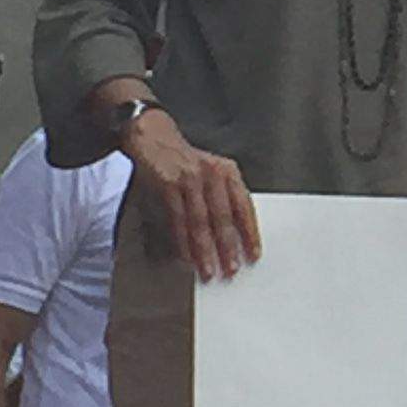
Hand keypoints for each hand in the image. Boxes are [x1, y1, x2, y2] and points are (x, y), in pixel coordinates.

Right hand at [126, 111, 259, 279]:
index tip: (254, 254)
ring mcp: (190, 179)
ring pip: (200, 222)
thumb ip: (222, 197)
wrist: (153, 136)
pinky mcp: (168, 185)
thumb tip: (233, 235)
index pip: (244, 206)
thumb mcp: (210, 172)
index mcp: (227, 172)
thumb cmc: (183, 159)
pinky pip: (177, 219)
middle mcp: (212, 174)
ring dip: (204, 250)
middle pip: (223, 218)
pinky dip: (181, 240)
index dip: (250, 232)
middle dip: (228, 247)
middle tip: (231, 269)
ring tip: (208, 270)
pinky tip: (185, 256)